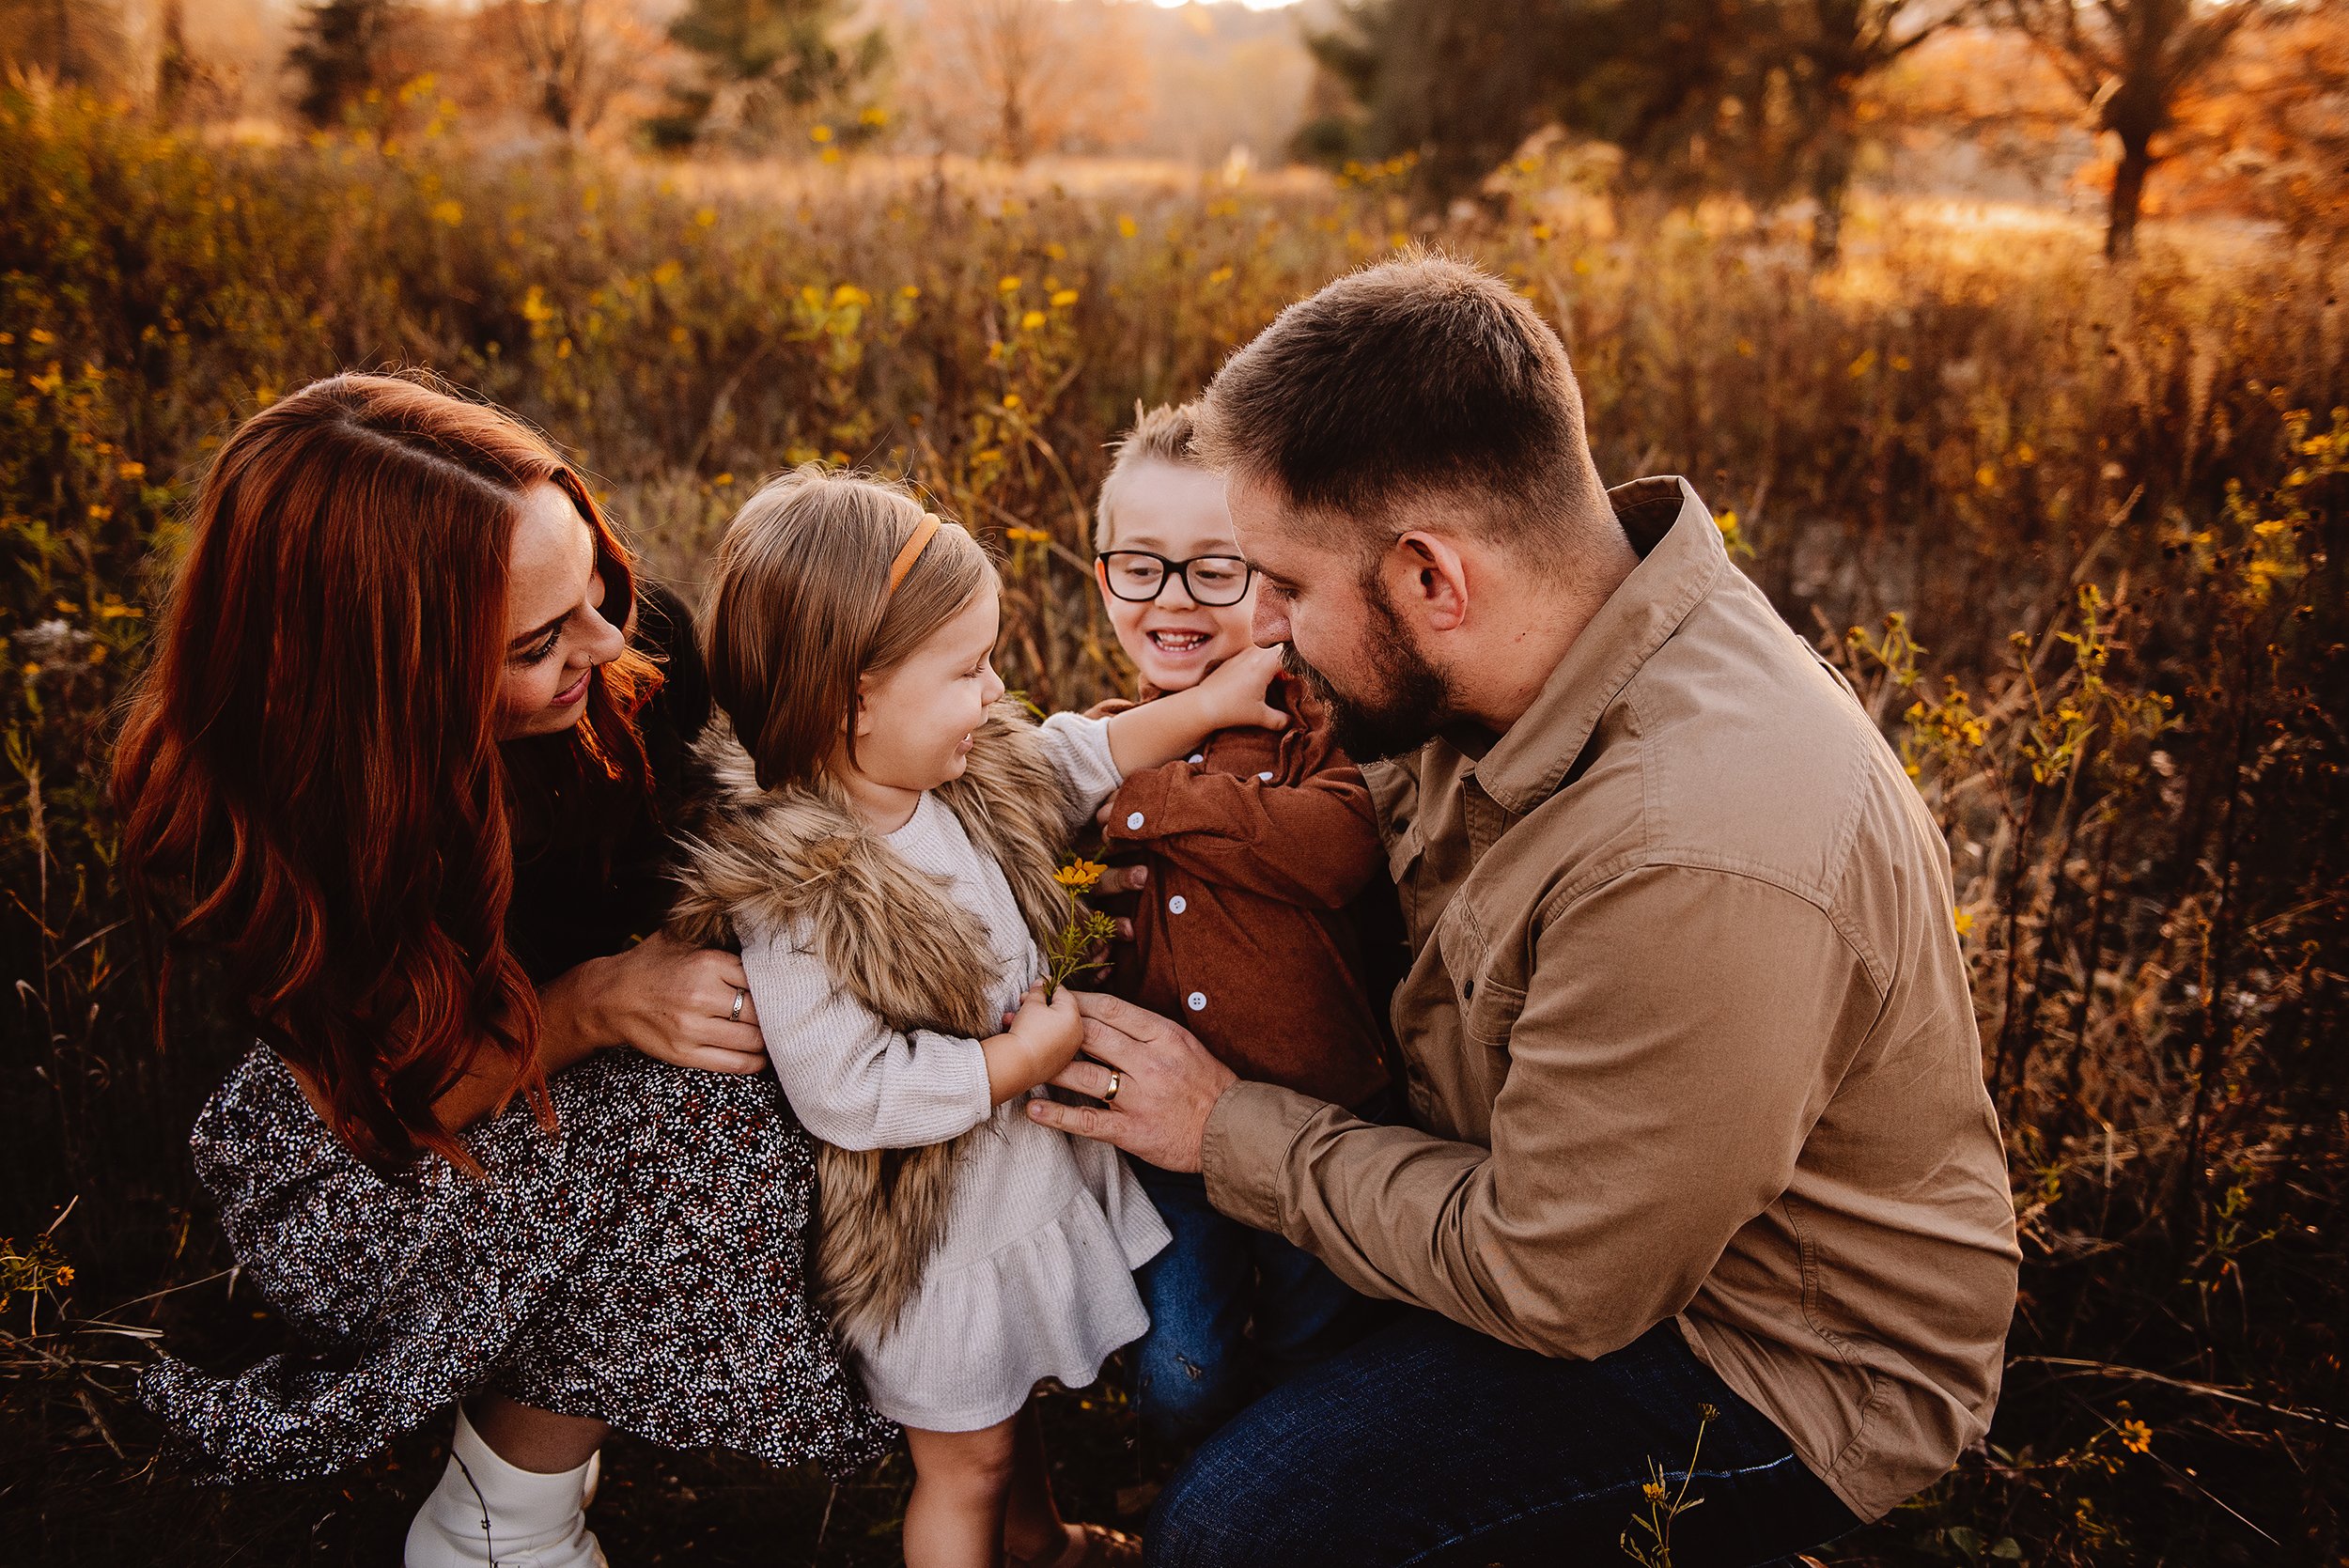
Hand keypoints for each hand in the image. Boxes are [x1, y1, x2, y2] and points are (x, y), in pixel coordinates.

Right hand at [551, 932, 767, 1074]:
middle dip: (776, 1015)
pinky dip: (753, 1061)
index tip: (787, 991)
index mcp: (707, 963)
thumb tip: (763, 931)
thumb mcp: (683, 939)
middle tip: (787, 1015)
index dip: (775, 986)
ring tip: (774, 1035)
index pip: (761, 979)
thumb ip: (719, 936)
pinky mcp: (683, 1054)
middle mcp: (701, 996)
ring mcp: (692, 1029)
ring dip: (766, 1040)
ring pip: (751, 1039)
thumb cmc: (652, 965)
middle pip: (760, 1011)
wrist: (609, 996)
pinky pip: (733, 1063)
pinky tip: (760, 1056)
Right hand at [986, 982, 1084, 1101]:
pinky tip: (1018, 1033)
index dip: (1047, 986)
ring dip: (1032, 1020)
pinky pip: (1049, 1042)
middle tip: (1022, 1001)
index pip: (1063, 993)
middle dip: (1037, 1004)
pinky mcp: (1058, 1062)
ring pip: (1051, 1027)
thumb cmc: (1027, 1031)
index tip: (1036, 984)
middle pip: (1058, 1011)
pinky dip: (1037, 1036)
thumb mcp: (1031, 1003)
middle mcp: (1076, 1033)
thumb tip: (1041, 985)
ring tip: (1012, 1018)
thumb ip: (1038, 992)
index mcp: (1073, 1016)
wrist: (1018, 1065)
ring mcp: (1068, 1050)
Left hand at [1025, 991, 1237, 1171]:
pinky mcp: (1130, 1131)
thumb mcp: (1185, 1043)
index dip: (1077, 1000)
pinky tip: (1034, 1109)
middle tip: (1023, 1017)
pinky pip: (1087, 1121)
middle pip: (1091, 1036)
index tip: (1053, 994)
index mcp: (1163, 1036)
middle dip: (1052, 1025)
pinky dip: (1058, 1116)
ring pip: (1083, 1075)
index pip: (1112, 1010)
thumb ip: (1148, 1030)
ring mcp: (1138, 1098)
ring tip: (1020, 1059)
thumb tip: (1106, 1014)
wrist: (1230, 1130)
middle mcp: (1148, 1063)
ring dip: (1048, 1066)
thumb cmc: (1206, 1084)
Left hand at [1190, 643, 1288, 733]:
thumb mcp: (1259, 716)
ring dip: (1271, 660)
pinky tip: (1256, 678)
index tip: (1299, 675)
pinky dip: (1259, 662)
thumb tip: (1292, 722)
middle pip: (1278, 649)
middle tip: (1289, 677)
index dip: (1297, 662)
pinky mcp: (1233, 659)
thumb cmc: (1232, 709)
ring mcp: (1242, 655)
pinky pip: (1252, 654)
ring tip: (1275, 678)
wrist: (1203, 704)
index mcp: (1263, 665)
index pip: (1288, 653)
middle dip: (1285, 660)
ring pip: (1264, 650)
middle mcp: (1253, 655)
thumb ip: (1280, 720)